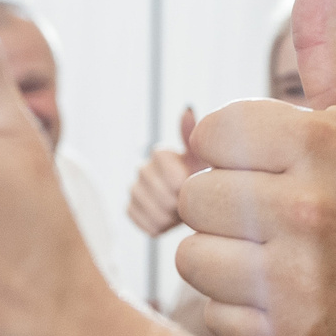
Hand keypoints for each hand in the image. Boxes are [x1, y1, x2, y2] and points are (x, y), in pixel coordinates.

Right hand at [126, 107, 202, 236]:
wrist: (198, 202)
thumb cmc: (204, 175)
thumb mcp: (204, 156)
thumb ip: (193, 136)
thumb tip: (187, 108)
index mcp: (159, 153)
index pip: (163, 166)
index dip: (179, 180)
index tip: (190, 184)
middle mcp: (143, 169)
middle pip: (161, 194)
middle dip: (180, 202)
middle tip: (191, 201)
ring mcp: (134, 190)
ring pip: (154, 212)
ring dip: (174, 217)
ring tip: (183, 211)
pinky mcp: (131, 210)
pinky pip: (146, 225)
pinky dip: (162, 227)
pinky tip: (171, 221)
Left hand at [175, 0, 335, 335]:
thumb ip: (324, 51)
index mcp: (318, 143)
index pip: (210, 135)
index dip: (231, 152)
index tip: (268, 169)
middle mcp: (306, 207)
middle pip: (193, 199)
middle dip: (223, 208)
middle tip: (271, 217)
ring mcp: (298, 277)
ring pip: (193, 259)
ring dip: (225, 261)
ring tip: (274, 258)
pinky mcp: (293, 335)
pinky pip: (215, 316)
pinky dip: (240, 313)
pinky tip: (283, 297)